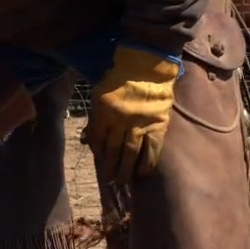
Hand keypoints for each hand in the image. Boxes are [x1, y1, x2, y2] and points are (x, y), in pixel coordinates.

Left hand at [83, 44, 180, 184]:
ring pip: (131, 153)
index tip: (99, 161)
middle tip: (110, 181)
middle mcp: (120, 121)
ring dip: (127, 170)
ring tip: (124, 182)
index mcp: (103, 112)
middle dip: (110, 168)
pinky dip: (147, 162)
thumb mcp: (99, 93)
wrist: (147, 67)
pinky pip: (152, 148)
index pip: (97, 139)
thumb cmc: (119, 77)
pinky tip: (143, 173)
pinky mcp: (157, 125)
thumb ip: (96, 115)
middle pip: (113, 150)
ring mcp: (139, 124)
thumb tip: (92, 136)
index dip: (98, 152)